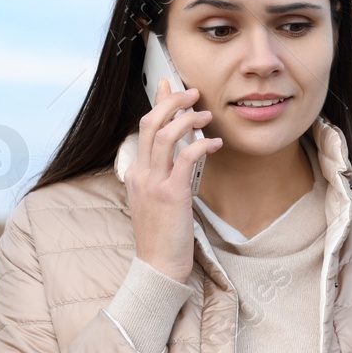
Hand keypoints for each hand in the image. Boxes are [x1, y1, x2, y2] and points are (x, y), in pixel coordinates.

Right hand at [124, 78, 222, 281]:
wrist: (158, 266)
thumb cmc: (162, 237)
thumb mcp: (156, 201)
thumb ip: (161, 178)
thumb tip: (175, 160)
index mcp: (136, 173)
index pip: (145, 128)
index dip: (158, 104)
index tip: (170, 86)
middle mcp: (141, 173)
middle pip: (151, 123)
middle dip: (172, 101)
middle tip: (194, 93)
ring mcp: (154, 183)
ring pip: (165, 134)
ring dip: (188, 119)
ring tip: (207, 115)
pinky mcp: (171, 195)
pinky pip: (185, 158)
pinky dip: (201, 145)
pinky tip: (216, 143)